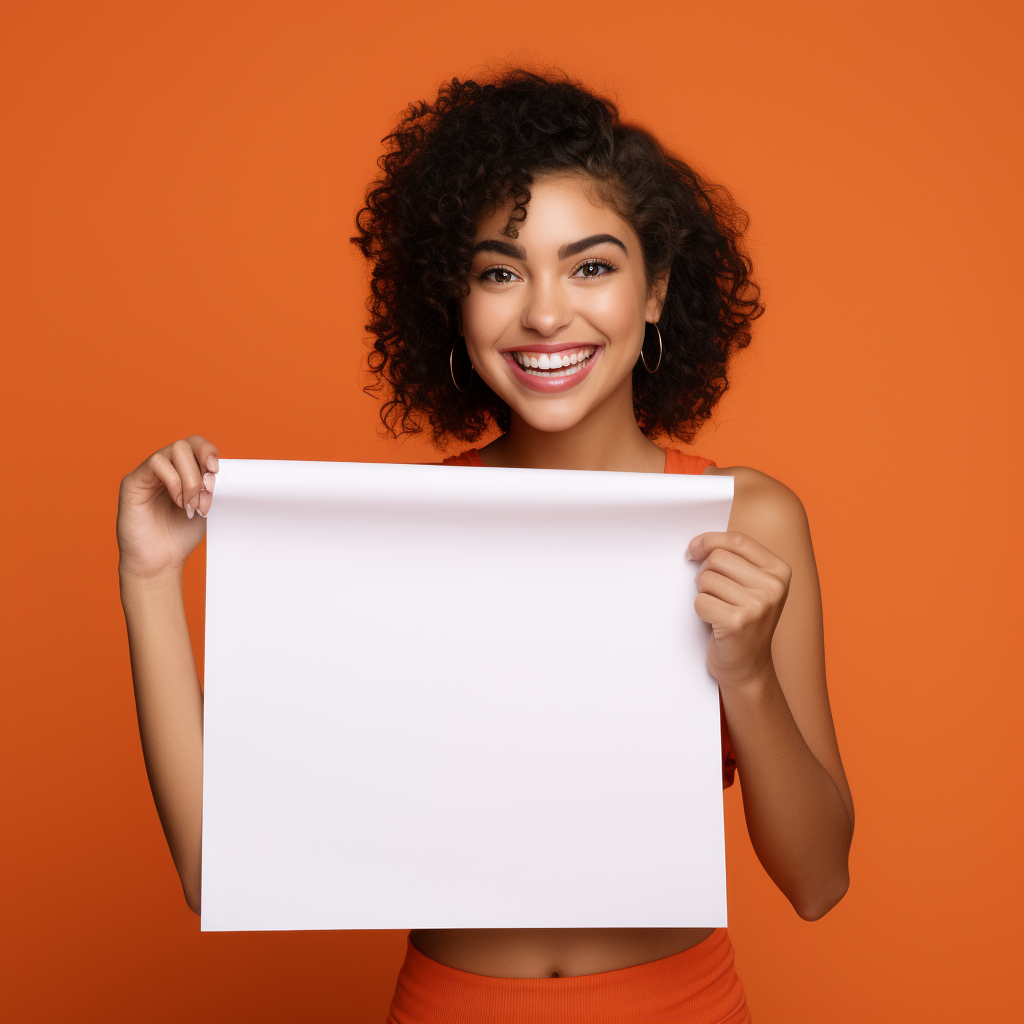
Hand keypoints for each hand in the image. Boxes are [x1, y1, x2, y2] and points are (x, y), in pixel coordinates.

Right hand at [117, 435, 219, 579]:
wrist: (159, 561)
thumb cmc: (179, 536)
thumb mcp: (204, 505)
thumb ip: (210, 485)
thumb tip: (219, 468)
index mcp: (181, 471)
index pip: (195, 445)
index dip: (209, 452)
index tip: (217, 471)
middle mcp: (165, 469)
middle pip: (186, 445)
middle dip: (201, 471)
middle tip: (205, 497)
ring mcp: (148, 474)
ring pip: (174, 451)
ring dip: (191, 479)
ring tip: (191, 506)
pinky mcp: (133, 482)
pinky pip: (157, 464)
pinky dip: (174, 481)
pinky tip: (178, 502)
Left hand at [688, 531, 791, 686]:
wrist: (749, 667)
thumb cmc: (746, 622)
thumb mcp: (754, 586)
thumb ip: (736, 560)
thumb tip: (700, 544)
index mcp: (780, 571)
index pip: (737, 540)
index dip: (709, 540)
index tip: (694, 549)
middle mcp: (773, 587)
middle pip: (718, 557)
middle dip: (704, 572)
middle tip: (710, 590)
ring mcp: (758, 606)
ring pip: (706, 579)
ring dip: (703, 594)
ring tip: (718, 608)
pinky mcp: (737, 623)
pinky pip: (701, 602)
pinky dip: (701, 611)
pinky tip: (715, 622)